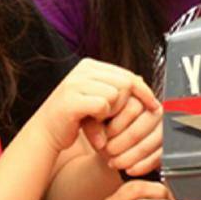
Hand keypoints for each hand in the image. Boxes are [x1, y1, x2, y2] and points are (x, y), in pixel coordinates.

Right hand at [31, 58, 159, 158]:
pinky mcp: (72, 98)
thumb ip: (115, 88)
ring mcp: (76, 82)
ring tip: (97, 119)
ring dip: (111, 113)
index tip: (154, 105)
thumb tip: (142, 79)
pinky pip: (103, 105)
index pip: (127, 74)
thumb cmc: (74, 118)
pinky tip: (89, 122)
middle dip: (125, 105)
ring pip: (116, 94)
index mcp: (89, 66)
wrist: (46, 133)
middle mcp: (82, 69)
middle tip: (111, 119)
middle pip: (125, 83)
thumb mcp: (97, 99)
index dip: (143, 91)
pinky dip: (100, 117)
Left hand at [98, 94, 162, 175]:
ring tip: (114, 163)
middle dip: (121, 144)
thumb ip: (93, 125)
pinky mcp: (167, 144)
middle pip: (139, 129)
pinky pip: (158, 156)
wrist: (111, 141)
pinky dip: (142, 165)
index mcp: (137, 96)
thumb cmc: (102, 127)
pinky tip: (129, 169)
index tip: (102, 138)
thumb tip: (100, 140)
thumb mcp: (93, 121)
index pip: (131, 109)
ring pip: (149, 144)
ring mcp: (163, 127)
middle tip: (108, 152)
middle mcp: (154, 109)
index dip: (115, 127)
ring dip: (129, 157)